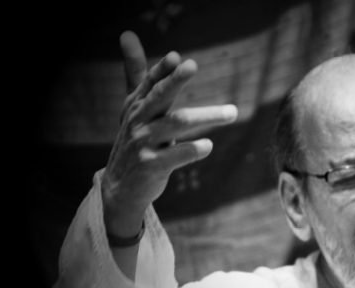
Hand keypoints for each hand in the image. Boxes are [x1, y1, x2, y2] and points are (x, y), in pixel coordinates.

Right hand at [101, 31, 237, 238]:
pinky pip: (175, 155)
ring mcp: (144, 144)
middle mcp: (138, 121)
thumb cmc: (135, 138)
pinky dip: (192, 150)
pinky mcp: (152, 166)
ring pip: (176, 124)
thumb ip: (138, 72)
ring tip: (233, 113)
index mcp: (137, 104)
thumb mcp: (133, 105)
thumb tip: (127, 33)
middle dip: (174, 81)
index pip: (150, 82)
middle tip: (192, 65)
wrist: (121, 187)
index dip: (162, 70)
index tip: (176, 58)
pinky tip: (208, 145)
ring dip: (205, 116)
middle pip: (159, 97)